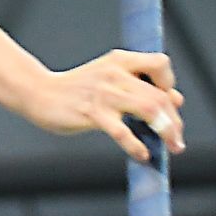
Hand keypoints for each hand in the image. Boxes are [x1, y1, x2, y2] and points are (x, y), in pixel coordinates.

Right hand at [22, 50, 186, 161]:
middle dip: (174, 120)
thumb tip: (176, 99)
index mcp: (120, 61)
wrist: (39, 92)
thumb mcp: (111, 79)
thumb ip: (140, 86)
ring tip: (171, 147)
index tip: (168, 104)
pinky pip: (122, 131)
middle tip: (177, 140)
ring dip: (166, 131)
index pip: (160, 64)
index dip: (169, 84)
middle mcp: (115, 73)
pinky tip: (141, 154)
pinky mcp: (91, 112)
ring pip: (148, 109)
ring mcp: (103, 93)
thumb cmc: (78, 89)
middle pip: (159, 94)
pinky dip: (136, 145)